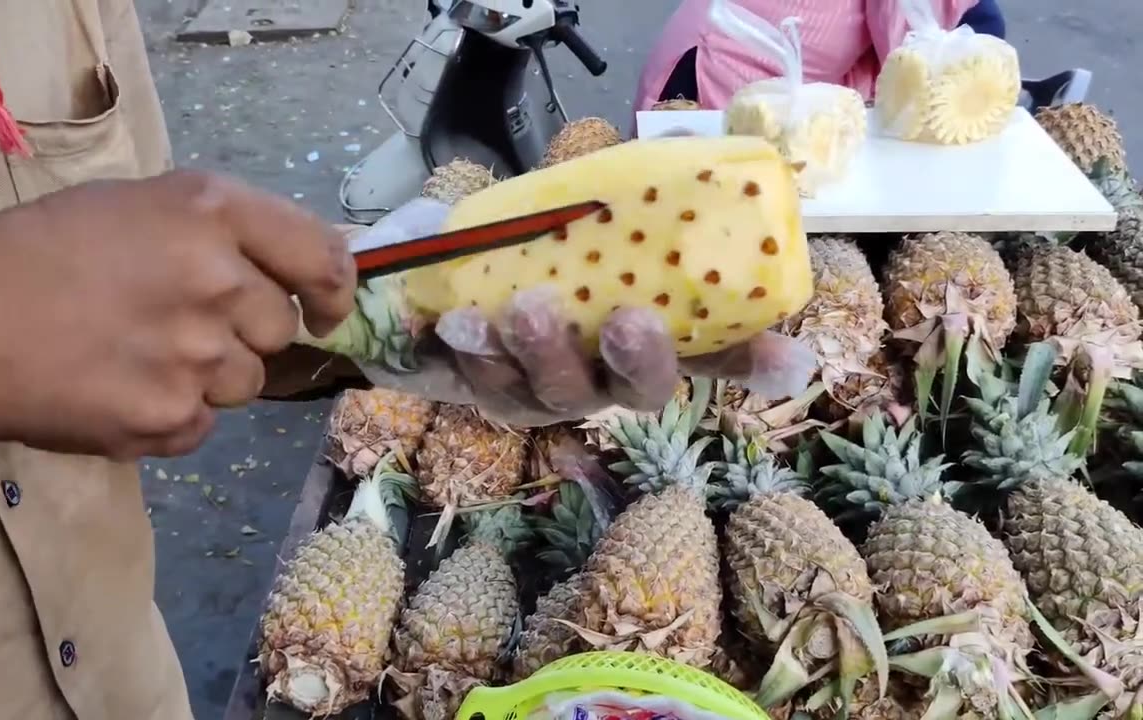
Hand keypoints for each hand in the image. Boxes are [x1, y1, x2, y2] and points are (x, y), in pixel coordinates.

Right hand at [0, 170, 354, 459]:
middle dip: (246, 332)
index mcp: (209, 211)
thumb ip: (219, 232)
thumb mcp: (133, 206)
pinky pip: (206, 422)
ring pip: (249, 381)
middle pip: (282, 328)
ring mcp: (198, 355)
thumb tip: (292, 276)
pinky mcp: (172, 418)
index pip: (322, 255)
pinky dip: (173, 413)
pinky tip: (119, 388)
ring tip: (137, 354)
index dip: (335, 288)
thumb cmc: (36, 255)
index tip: (324, 308)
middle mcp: (218, 280)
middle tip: (177, 323)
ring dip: (210, 375)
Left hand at [350, 198, 816, 426]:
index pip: (715, 353)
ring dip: (545, 352)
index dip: (757, 363)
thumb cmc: (521, 238)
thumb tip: (700, 150)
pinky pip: (487, 385)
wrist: (424, 267)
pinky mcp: (487, 396)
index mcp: (643, 330)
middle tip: (629, 321)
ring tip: (525, 307)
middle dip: (639, 361)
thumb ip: (634, 187)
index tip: (789, 362)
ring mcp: (546, 391)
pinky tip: (461, 321)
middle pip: (640, 389)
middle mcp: (604, 372)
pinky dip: (476, 353)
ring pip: (559, 392)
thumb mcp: (577, 204)